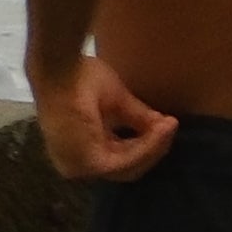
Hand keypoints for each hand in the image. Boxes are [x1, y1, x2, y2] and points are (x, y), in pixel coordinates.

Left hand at [35, 51, 177, 183]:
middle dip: (153, 147)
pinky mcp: (88, 162)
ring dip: (153, 146)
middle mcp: (75, 161)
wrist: (60, 65)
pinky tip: (161, 130)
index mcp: (76, 148)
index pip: (118, 157)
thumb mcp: (115, 101)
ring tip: (169, 124)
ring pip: (129, 166)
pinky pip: (127, 162)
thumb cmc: (78, 77)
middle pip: (127, 165)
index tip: (167, 125)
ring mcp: (79, 165)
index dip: (146, 144)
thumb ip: (136, 118)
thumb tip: (164, 126)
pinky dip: (147, 147)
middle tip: (171, 125)